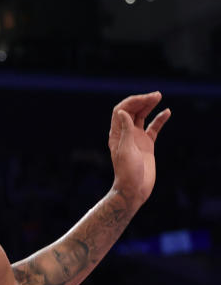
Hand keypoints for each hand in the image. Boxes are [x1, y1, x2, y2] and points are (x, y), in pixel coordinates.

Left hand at [108, 92, 170, 207]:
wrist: (134, 189)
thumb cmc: (127, 172)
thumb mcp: (125, 151)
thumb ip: (125, 131)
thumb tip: (123, 112)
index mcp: (116, 133)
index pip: (122, 111)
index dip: (132, 102)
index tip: (144, 98)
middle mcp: (125, 133)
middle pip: (132, 111)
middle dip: (142, 101)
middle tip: (156, 94)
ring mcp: (136, 138)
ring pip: (142, 117)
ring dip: (149, 106)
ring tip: (159, 96)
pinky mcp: (147, 144)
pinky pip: (153, 128)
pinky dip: (159, 119)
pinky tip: (167, 112)